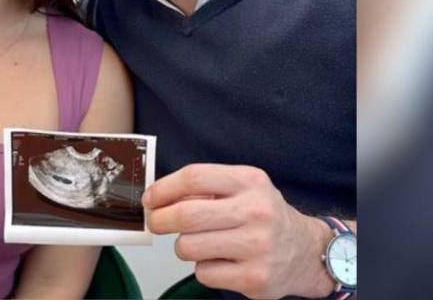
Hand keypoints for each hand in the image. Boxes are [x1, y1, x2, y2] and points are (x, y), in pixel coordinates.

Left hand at [142, 164, 334, 298]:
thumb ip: (204, 188)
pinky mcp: (255, 279)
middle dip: (160, 220)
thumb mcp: (242, 187)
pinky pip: (203, 273)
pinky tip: (221, 261)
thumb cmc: (263, 215)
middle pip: (186, 215)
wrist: (306, 251)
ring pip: (188, 246)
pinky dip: (204, 268)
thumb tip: (158, 197)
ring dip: (184, 245)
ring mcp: (257, 247)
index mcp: (249, 181)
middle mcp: (256, 212)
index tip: (150, 198)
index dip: (163, 188)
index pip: (194, 177)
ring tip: (200, 243)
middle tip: (156, 222)